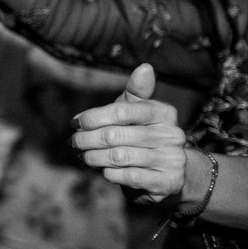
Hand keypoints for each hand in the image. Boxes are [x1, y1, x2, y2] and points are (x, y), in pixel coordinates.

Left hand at [71, 64, 188, 205]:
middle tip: (75, 142)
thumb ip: (135, 92)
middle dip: (87, 139)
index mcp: (164, 113)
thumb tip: (145, 67)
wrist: (171, 174)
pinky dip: (110, 173)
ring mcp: (172, 159)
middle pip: (115, 135)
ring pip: (118, 156)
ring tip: (86, 156)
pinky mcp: (167, 182)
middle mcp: (172, 134)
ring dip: (94, 157)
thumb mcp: (138, 112)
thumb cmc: (144, 135)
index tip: (76, 123)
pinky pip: (127, 176)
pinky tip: (105, 170)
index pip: (122, 111)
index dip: (93, 117)